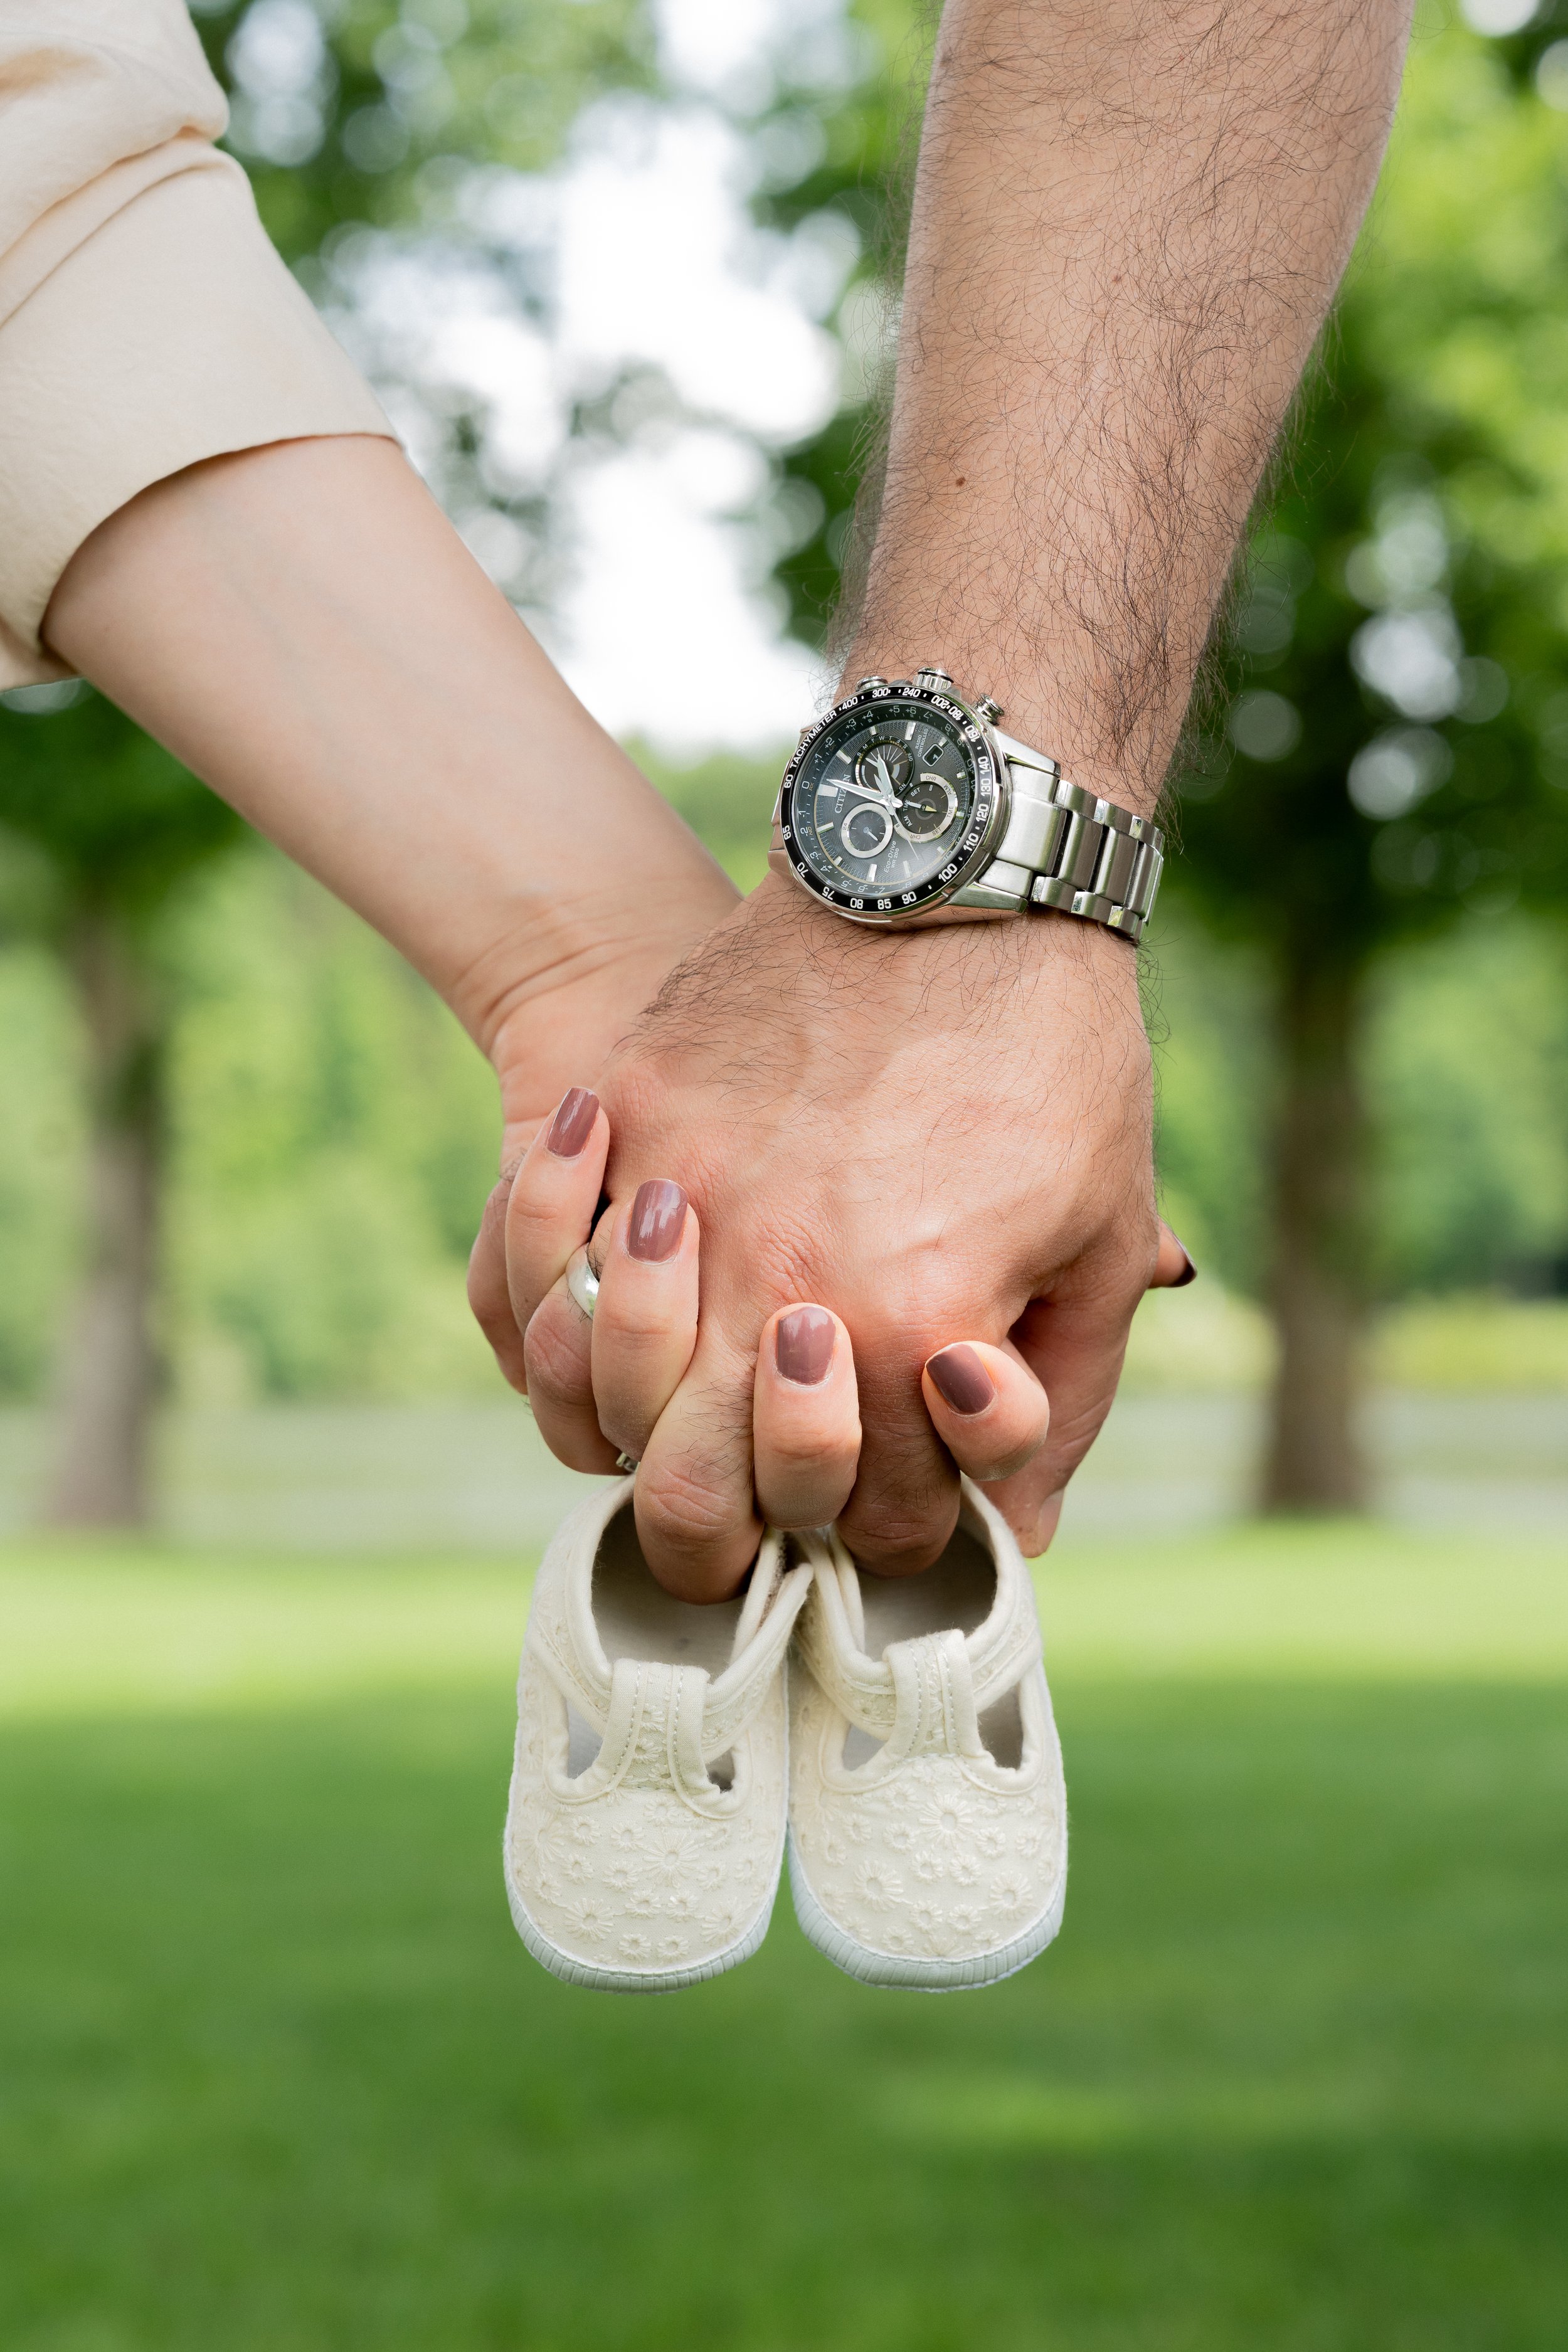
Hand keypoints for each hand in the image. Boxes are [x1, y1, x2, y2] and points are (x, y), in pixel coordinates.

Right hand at [482, 1077, 1056, 1560]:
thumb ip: (1059, 1405)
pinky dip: (563, 1299)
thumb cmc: (1052, 1058)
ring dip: (643, 1428)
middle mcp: (780, 1289)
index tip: (911, 1489)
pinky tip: (616, 1283)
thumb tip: (1018, 1534)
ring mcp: (686, 1203)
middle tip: (756, 1513)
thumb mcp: (1102, 1239)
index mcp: (911, 1333)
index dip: (902, 1527)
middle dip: (732, 1544)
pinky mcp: (629, 1118)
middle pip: (700, 1505)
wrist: (962, 870)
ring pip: (602, 1404)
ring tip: (690, 1404)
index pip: (876, 1519)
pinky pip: (541, 1261)